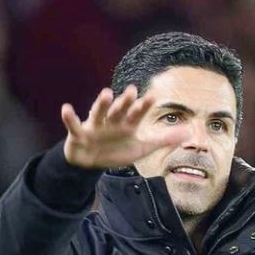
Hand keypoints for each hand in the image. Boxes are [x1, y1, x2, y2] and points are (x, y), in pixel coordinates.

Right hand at [61, 85, 187, 168]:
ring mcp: (95, 126)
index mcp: (127, 124)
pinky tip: (66, 108)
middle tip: (132, 91)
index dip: (144, 106)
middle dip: (125, 102)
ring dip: (102, 104)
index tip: (153, 96)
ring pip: (99, 113)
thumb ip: (163, 140)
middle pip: (119, 110)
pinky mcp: (79, 134)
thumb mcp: (142, 147)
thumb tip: (188, 133)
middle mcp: (112, 121)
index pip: (137, 114)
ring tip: (107, 94)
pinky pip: (74, 125)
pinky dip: (69, 117)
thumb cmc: (117, 151)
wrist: (91, 162)